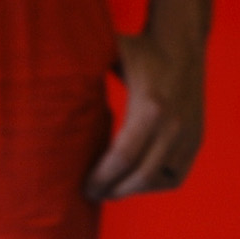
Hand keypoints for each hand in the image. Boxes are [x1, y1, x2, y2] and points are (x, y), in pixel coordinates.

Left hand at [86, 28, 204, 200]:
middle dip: (114, 191)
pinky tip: (135, 181)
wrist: (182, 43)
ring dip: (133, 190)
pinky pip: (174, 177)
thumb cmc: (140, 51)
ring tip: (112, 190)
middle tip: (93, 194)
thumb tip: (43, 77)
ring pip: (158, 181)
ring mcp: (188, 135)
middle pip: (140, 177)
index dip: (102, 178)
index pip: (122, 157)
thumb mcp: (111, 55)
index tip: (85, 187)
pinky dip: (154, 184)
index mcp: (149, 107)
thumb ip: (84, 69)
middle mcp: (173, 125)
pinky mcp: (196, 141)